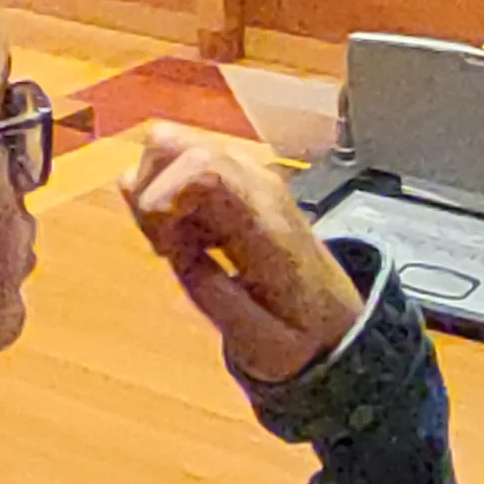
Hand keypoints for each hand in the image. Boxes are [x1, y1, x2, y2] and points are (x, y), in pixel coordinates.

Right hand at [120, 125, 366, 384]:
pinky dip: (164, 193)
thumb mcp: (258, 339)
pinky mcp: (237, 179)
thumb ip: (210, 291)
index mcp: (267, 223)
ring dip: (152, 190)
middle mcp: (257, 183)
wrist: (336, 323)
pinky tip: (180, 236)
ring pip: (174, 146)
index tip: (160, 249)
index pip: (205, 168)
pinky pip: (183, 162)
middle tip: (159, 246)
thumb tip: (167, 240)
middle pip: (179, 144)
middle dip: (147, 191)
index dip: (161, 196)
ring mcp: (247, 175)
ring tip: (168, 242)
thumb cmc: (301, 336)